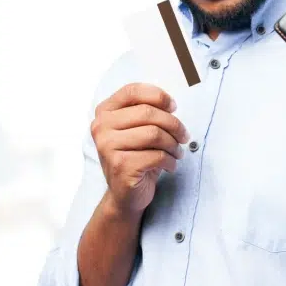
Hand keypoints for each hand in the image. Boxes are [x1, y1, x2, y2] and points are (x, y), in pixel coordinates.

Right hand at [90, 83, 189, 216]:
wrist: (125, 194)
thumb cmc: (137, 155)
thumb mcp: (139, 128)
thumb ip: (148, 110)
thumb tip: (171, 103)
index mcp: (105, 112)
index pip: (133, 91)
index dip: (158, 96)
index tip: (173, 107)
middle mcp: (101, 127)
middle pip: (148, 112)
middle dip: (173, 124)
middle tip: (184, 136)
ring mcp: (107, 147)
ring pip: (154, 134)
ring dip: (174, 144)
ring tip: (177, 152)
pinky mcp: (120, 166)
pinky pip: (156, 155)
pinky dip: (170, 160)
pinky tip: (170, 165)